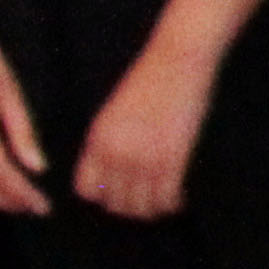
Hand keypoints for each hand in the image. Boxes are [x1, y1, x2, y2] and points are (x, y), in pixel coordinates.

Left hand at [72, 40, 220, 220]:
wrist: (177, 60)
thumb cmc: (150, 80)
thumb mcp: (115, 112)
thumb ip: (109, 141)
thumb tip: (114, 171)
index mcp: (97, 141)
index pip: (88, 190)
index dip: (105, 195)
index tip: (121, 191)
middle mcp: (116, 154)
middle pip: (115, 203)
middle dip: (132, 205)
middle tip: (148, 197)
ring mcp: (143, 158)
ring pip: (141, 207)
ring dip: (153, 208)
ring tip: (165, 199)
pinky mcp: (172, 158)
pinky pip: (167, 198)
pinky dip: (174, 203)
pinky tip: (180, 196)